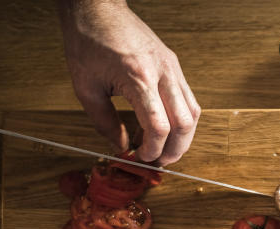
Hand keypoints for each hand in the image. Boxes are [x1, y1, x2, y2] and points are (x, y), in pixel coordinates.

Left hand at [58, 0, 199, 165]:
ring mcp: (172, 67)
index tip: (141, 158)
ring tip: (167, 149)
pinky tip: (167, 126)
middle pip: (185, 124)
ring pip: (193, 112)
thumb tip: (120, 146)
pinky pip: (188, 98)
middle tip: (160, 162)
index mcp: (139, 78)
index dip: (153, 150)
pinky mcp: (173, 64)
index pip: (159, 127)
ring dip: (184, 137)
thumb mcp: (86, 89)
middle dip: (175, 150)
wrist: (97, 8)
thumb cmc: (88, 41)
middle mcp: (162, 72)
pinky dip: (182, 118)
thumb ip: (104, 123)